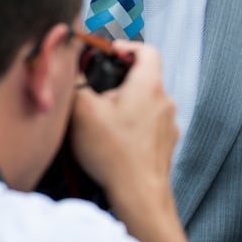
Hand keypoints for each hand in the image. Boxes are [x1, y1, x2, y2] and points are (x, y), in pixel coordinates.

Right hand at [69, 41, 178, 224]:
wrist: (138, 194)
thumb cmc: (113, 152)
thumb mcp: (82, 110)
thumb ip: (76, 82)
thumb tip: (72, 67)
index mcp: (149, 85)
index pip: (147, 50)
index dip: (127, 47)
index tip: (109, 54)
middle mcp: (164, 101)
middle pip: (143, 79)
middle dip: (118, 83)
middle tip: (95, 95)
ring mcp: (168, 124)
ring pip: (145, 104)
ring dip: (124, 107)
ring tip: (100, 122)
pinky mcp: (165, 144)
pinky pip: (148, 126)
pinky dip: (132, 127)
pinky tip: (113, 142)